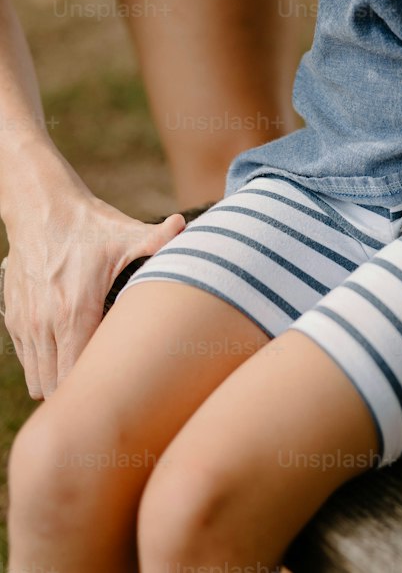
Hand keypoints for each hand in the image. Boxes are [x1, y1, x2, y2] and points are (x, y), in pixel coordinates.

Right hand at [1, 195, 185, 398]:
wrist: (40, 208)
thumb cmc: (88, 224)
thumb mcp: (125, 233)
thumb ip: (158, 239)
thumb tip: (186, 225)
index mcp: (74, 311)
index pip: (78, 375)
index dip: (98, 384)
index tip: (120, 380)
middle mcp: (44, 324)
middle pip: (55, 387)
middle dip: (79, 390)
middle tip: (107, 381)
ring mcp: (25, 324)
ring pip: (36, 381)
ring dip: (58, 381)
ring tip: (87, 371)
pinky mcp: (13, 320)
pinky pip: (26, 362)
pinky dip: (42, 366)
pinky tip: (66, 351)